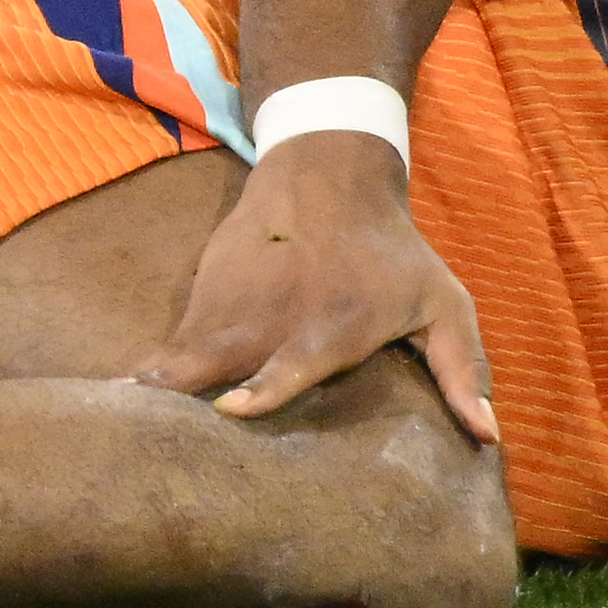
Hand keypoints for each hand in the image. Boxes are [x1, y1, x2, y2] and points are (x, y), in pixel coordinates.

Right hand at [147, 137, 499, 441]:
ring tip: (119, 424)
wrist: (328, 168)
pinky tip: (129, 398)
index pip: (294, 361)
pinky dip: (157, 366)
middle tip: (143, 432)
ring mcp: (235, 298)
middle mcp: (278, 314)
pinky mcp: (207, 286)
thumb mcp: (444, 304)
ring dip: (157, 385)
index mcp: (335, 325)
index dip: (263, 388)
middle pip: (221, 360)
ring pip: (188, 349)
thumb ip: (463, 371)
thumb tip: (488, 439)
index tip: (229, 410)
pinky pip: (179, 335)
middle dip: (183, 393)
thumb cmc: (395, 253)